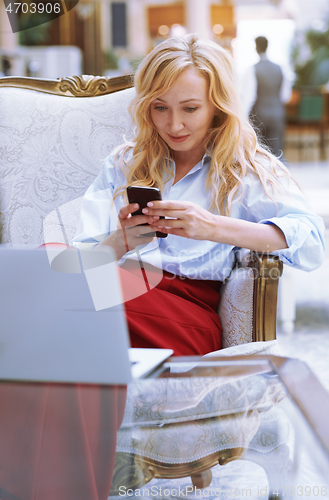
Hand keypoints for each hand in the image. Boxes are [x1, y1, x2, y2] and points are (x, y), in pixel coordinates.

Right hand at [100, 203, 158, 258]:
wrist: (120, 242)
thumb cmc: (127, 227)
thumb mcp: (126, 219)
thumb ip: (134, 214)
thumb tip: (150, 209)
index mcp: (121, 217)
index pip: (123, 211)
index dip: (130, 208)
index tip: (137, 205)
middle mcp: (121, 225)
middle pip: (134, 220)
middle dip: (146, 218)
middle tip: (157, 216)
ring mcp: (125, 235)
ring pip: (140, 230)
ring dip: (151, 228)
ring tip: (160, 226)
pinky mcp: (130, 243)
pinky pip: (143, 239)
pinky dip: (151, 237)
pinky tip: (157, 235)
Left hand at [144, 200, 287, 251]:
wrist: (214, 227)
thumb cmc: (201, 216)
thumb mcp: (192, 207)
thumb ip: (179, 207)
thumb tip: (163, 206)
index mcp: (188, 205)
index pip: (170, 203)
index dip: (158, 204)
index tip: (149, 204)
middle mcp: (188, 214)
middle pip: (167, 212)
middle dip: (154, 212)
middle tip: (145, 212)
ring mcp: (188, 224)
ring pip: (168, 223)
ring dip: (158, 222)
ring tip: (150, 221)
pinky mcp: (188, 233)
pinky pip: (173, 232)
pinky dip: (165, 230)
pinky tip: (159, 229)